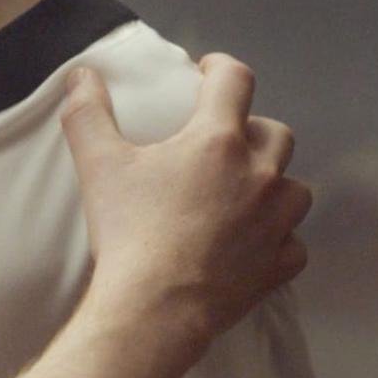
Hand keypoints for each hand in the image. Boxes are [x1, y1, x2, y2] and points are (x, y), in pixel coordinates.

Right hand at [58, 54, 310, 342]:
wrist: (154, 310)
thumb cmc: (129, 233)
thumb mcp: (99, 166)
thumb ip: (88, 113)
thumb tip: (82, 74)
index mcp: (218, 140)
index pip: (235, 80)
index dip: (221, 68)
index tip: (207, 74)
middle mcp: (259, 174)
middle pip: (276, 132)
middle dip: (252, 131)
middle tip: (222, 144)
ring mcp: (277, 221)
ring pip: (295, 188)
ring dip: (274, 185)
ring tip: (244, 195)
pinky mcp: (280, 264)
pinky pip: (293, 242)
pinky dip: (278, 240)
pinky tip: (253, 245)